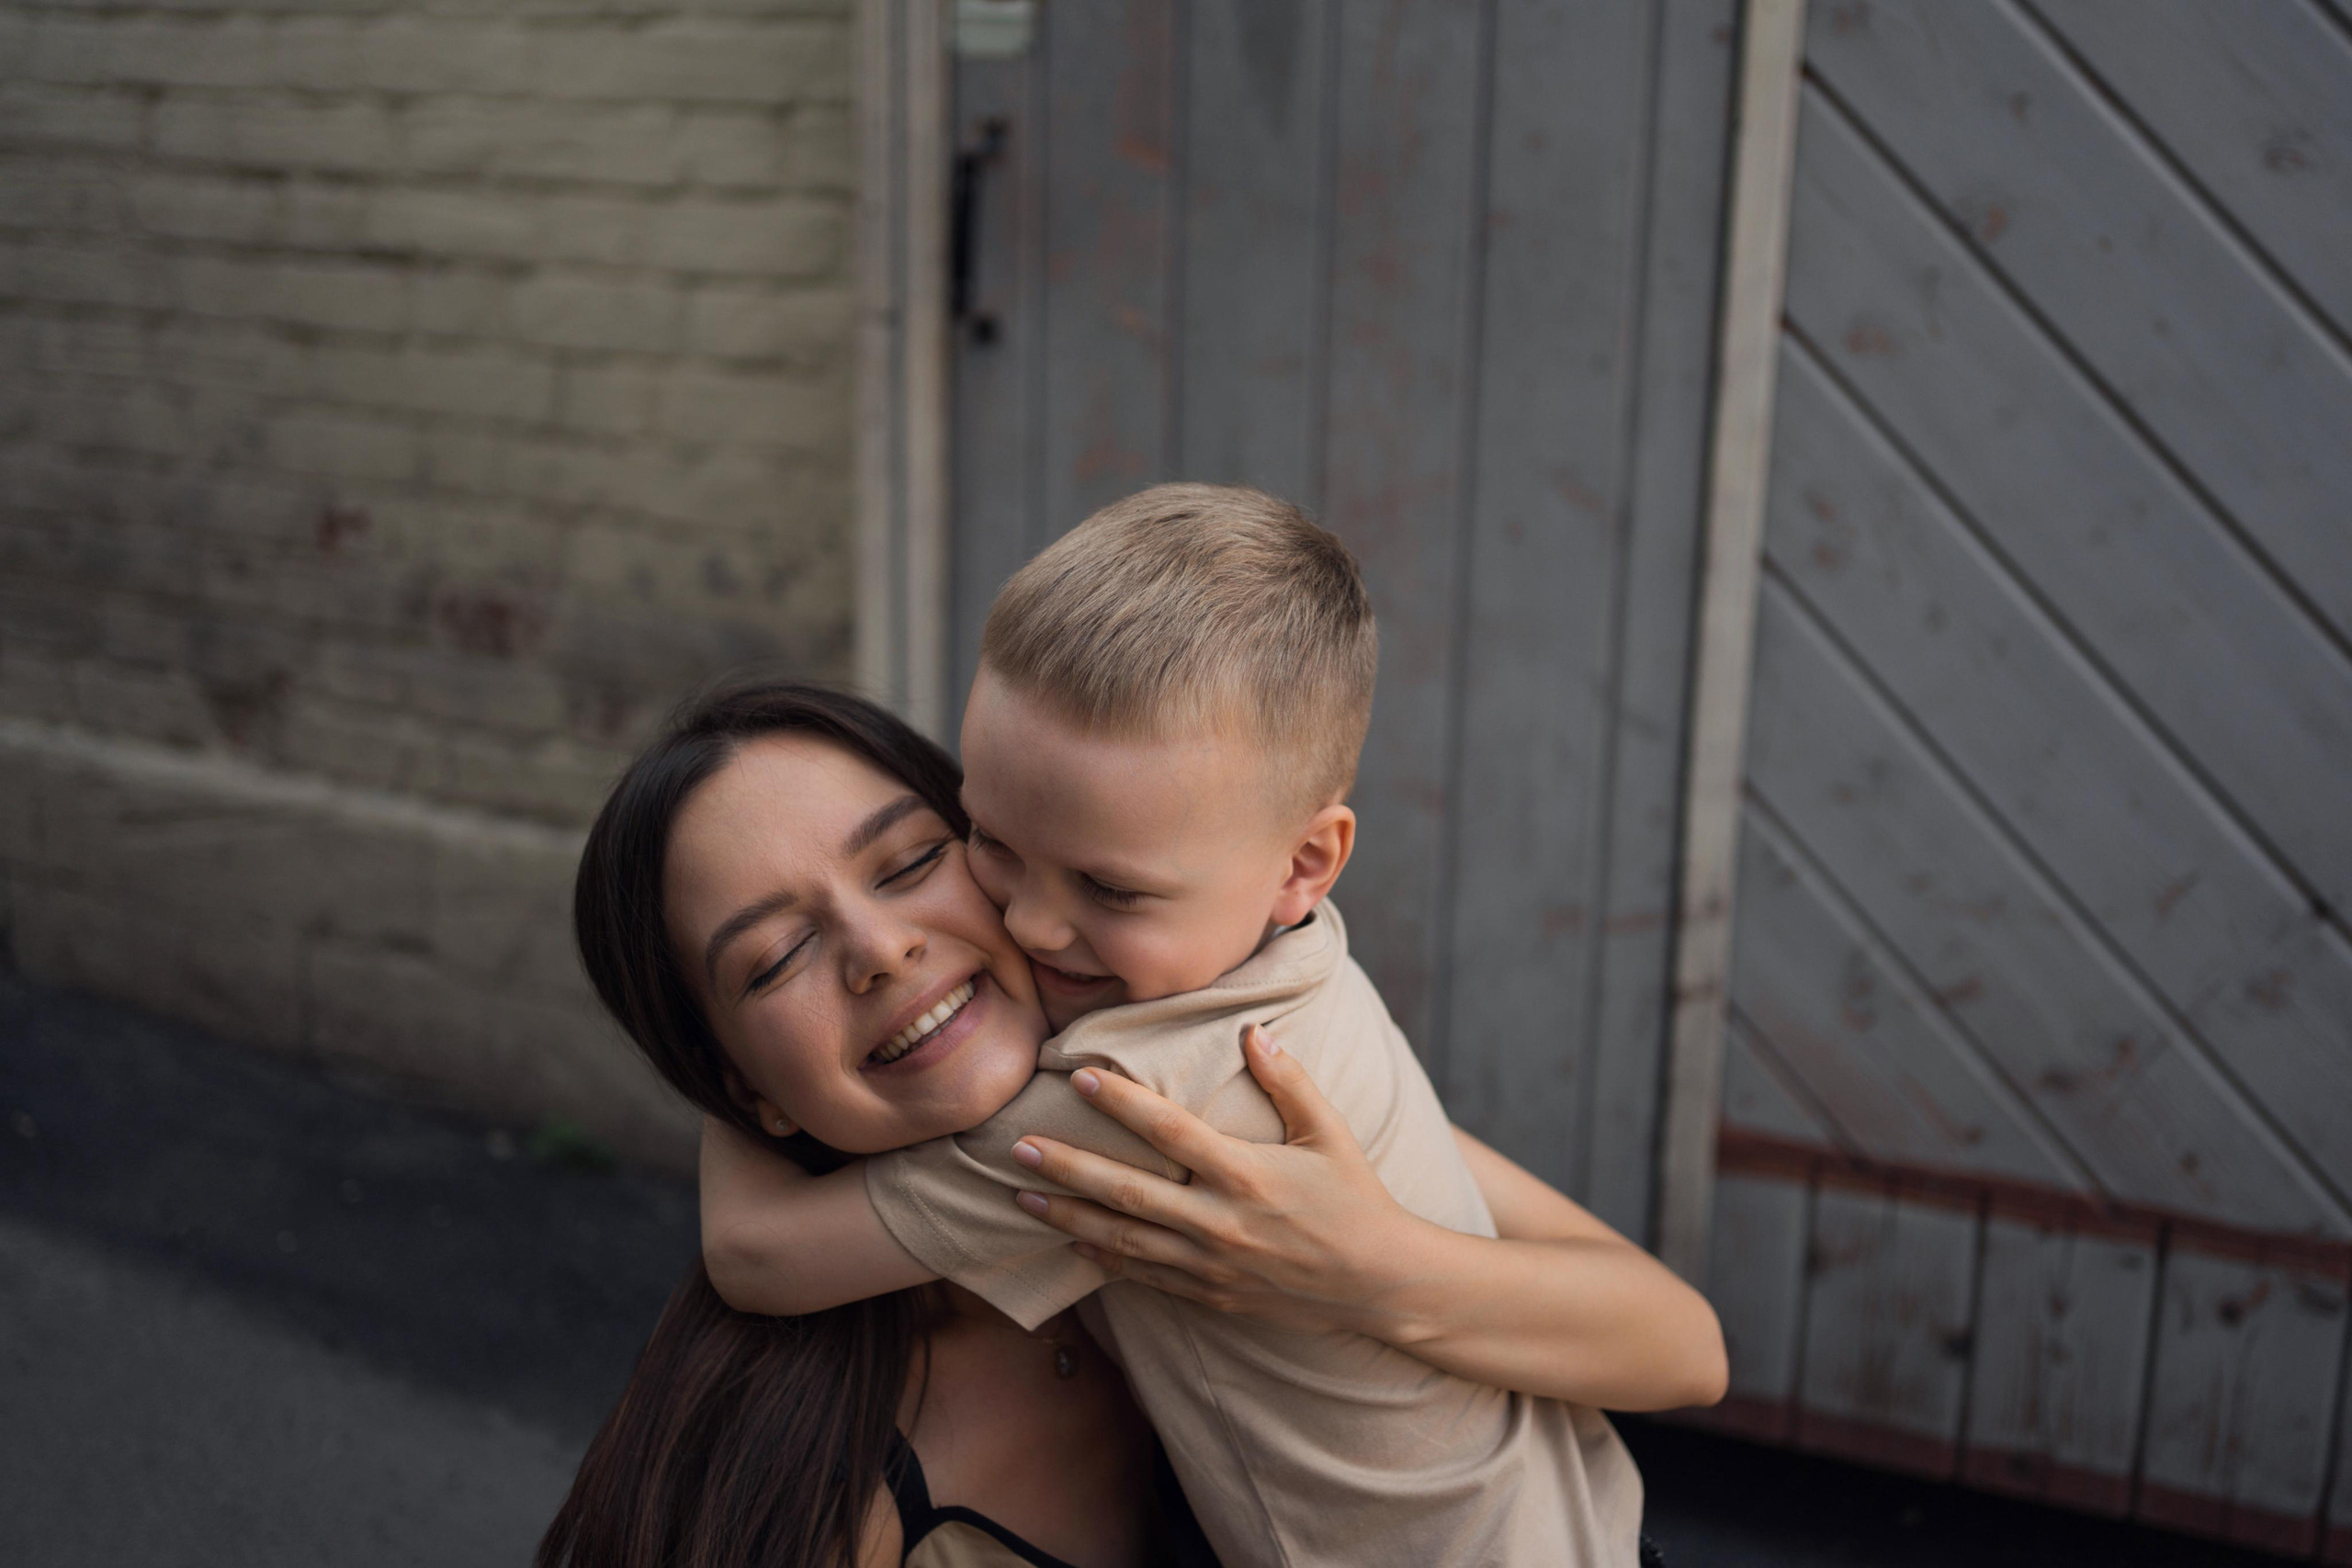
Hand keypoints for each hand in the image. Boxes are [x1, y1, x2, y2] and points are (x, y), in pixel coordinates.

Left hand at [1011, 1025, 1428, 1335]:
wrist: (1379, 1284)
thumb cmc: (1356, 1200)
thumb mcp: (1331, 1134)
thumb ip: (1290, 1082)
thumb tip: (1253, 1031)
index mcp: (1247, 1174)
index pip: (1170, 1131)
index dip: (1122, 1104)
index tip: (1079, 1077)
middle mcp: (1220, 1221)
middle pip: (1127, 1192)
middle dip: (1068, 1169)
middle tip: (1019, 1148)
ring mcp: (1211, 1264)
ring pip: (1124, 1240)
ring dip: (1069, 1218)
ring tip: (1021, 1197)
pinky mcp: (1210, 1294)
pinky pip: (1145, 1276)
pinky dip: (1104, 1260)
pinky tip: (1071, 1242)